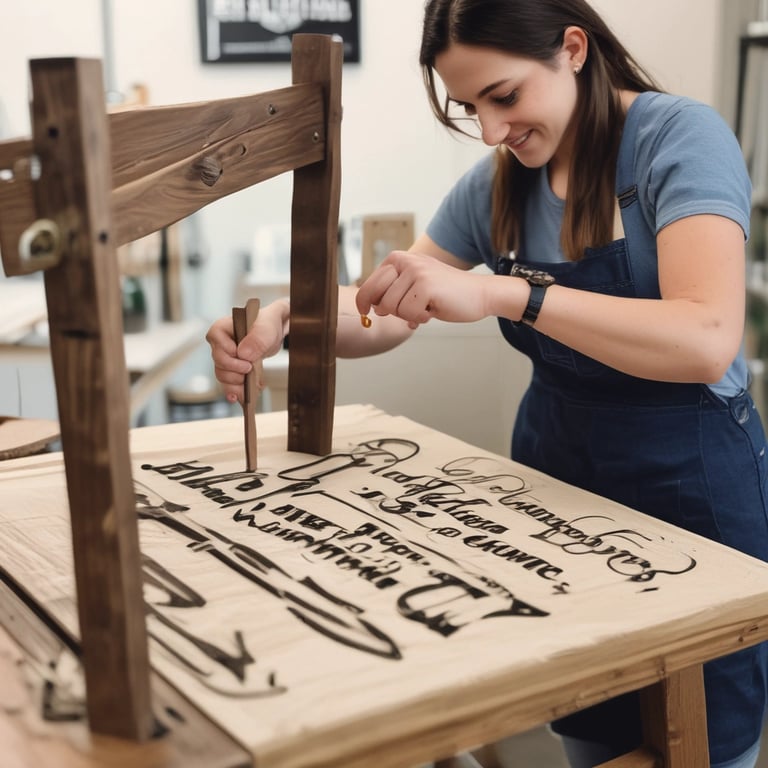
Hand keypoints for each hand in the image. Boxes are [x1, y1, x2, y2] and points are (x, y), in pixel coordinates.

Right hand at [206, 299, 287, 402]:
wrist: (274, 331)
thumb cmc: (267, 324)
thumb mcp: (266, 329)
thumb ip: (256, 339)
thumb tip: (242, 355)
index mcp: (221, 329)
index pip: (217, 348)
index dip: (231, 357)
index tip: (247, 361)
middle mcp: (219, 344)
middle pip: (219, 365)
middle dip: (236, 372)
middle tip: (250, 369)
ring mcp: (225, 357)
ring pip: (223, 376)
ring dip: (237, 383)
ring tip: (252, 384)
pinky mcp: (232, 368)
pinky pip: (229, 383)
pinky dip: (237, 390)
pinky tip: (244, 396)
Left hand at [355, 250, 490, 327]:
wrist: (479, 294)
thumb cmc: (446, 294)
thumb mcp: (414, 287)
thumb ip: (393, 292)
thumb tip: (369, 307)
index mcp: (399, 259)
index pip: (369, 284)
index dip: (364, 302)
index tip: (365, 311)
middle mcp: (405, 261)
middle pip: (376, 297)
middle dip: (388, 310)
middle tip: (409, 310)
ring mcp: (416, 272)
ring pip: (392, 308)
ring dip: (408, 315)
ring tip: (425, 308)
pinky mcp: (426, 285)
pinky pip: (408, 314)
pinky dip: (420, 318)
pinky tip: (432, 310)